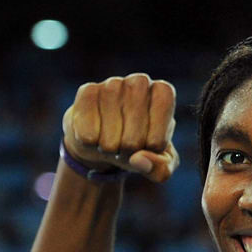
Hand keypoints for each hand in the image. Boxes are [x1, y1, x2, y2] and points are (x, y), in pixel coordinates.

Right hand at [62, 73, 178, 181]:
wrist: (105, 137)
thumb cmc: (139, 148)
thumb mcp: (159, 164)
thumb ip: (160, 168)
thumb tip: (138, 160)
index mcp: (164, 93)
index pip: (159, 137)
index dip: (150, 150)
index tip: (148, 145)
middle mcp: (140, 82)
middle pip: (135, 137)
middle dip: (129, 152)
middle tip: (127, 146)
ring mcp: (113, 84)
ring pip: (110, 137)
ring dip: (110, 148)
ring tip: (112, 140)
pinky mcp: (88, 91)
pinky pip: (88, 132)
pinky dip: (91, 143)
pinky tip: (94, 135)